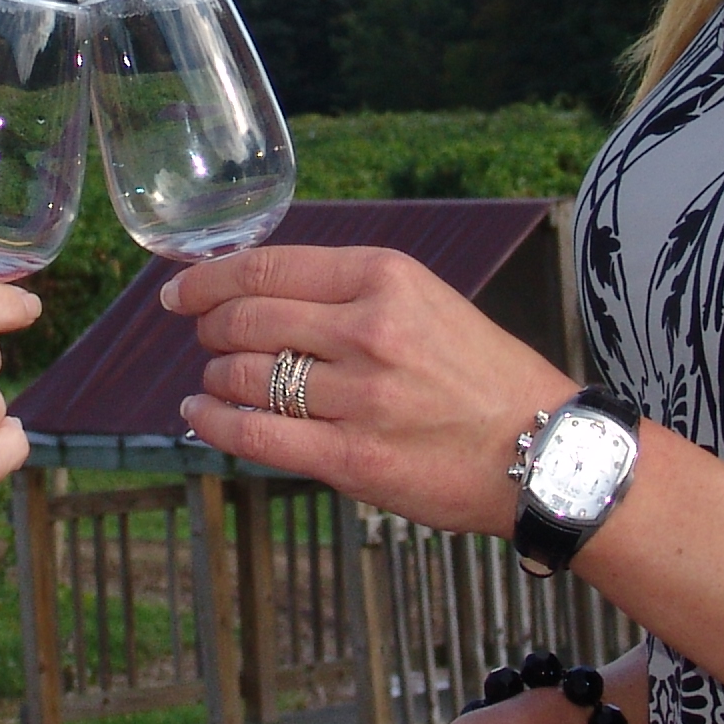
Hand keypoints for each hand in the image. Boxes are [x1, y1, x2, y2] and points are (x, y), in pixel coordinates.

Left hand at [165, 246, 564, 536]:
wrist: (544, 450)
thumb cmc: (482, 377)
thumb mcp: (425, 302)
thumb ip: (349, 294)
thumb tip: (258, 293)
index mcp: (386, 277)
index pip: (266, 267)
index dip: (207, 280)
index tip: (180, 293)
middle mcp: (369, 329)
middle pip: (245, 319)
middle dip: (209, 330)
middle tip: (203, 339)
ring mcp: (360, 396)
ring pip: (243, 377)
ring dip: (214, 379)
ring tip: (216, 383)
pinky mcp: (353, 457)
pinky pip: (255, 436)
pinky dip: (215, 424)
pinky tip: (202, 416)